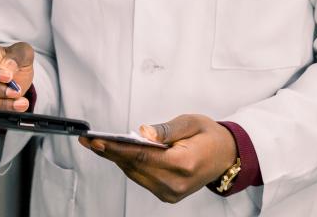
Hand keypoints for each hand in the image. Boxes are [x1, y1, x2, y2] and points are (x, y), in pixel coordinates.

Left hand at [79, 114, 236, 203]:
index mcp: (183, 165)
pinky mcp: (168, 194)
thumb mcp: (191, 122)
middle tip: (88, 140)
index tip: (96, 141)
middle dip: (110, 152)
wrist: (227, 156)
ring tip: (98, 144)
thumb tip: (142, 132)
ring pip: (135, 174)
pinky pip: (141, 178)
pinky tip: (118, 153)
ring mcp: (171, 192)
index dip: (116, 149)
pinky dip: (129, 165)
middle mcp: (175, 184)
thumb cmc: (210, 137)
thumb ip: (165, 129)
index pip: (142, 156)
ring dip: (117, 159)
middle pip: (134, 167)